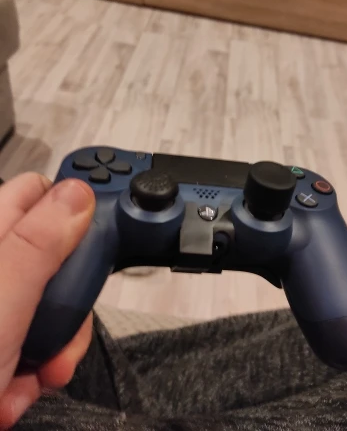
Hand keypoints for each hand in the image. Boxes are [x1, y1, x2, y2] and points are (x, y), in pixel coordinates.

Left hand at [0, 173, 95, 428]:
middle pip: (58, 255)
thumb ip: (40, 242)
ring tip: (35, 373)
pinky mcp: (0, 340)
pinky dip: (34, 370)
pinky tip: (9, 393)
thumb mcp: (1, 299)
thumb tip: (79, 192)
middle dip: (67, 299)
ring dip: (54, 345)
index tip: (98, 245)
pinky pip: (38, 340)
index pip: (41, 193)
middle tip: (61, 327)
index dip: (75, 209)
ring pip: (54, 305)